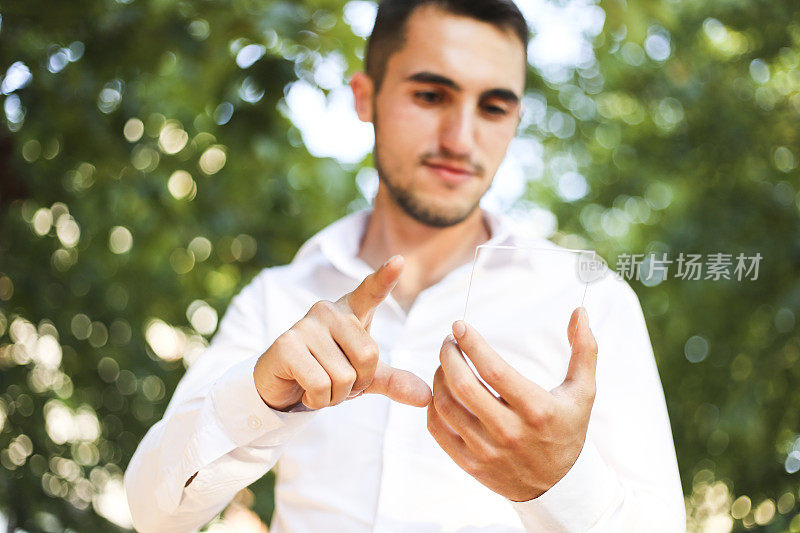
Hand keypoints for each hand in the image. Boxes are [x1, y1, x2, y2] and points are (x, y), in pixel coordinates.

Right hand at [254, 255, 431, 410]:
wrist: (281, 387)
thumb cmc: (326, 372)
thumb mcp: (363, 377)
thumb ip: (394, 381)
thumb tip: (426, 397)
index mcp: (351, 312)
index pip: (371, 291)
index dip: (385, 277)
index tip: (399, 260)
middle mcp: (328, 311)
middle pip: (368, 356)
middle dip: (356, 384)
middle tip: (337, 382)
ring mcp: (305, 325)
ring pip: (343, 377)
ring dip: (335, 396)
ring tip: (318, 385)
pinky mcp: (286, 345)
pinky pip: (320, 385)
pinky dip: (317, 400)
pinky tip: (304, 390)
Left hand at [426, 307, 597, 501]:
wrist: (557, 486)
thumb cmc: (567, 429)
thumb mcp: (582, 392)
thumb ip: (584, 350)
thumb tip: (580, 311)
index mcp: (536, 410)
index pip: (493, 370)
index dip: (472, 344)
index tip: (459, 326)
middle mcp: (510, 432)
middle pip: (463, 385)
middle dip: (449, 356)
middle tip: (448, 342)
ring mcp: (487, 450)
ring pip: (446, 405)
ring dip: (438, 377)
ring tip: (445, 364)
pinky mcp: (470, 464)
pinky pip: (438, 429)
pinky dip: (433, 405)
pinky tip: (441, 390)